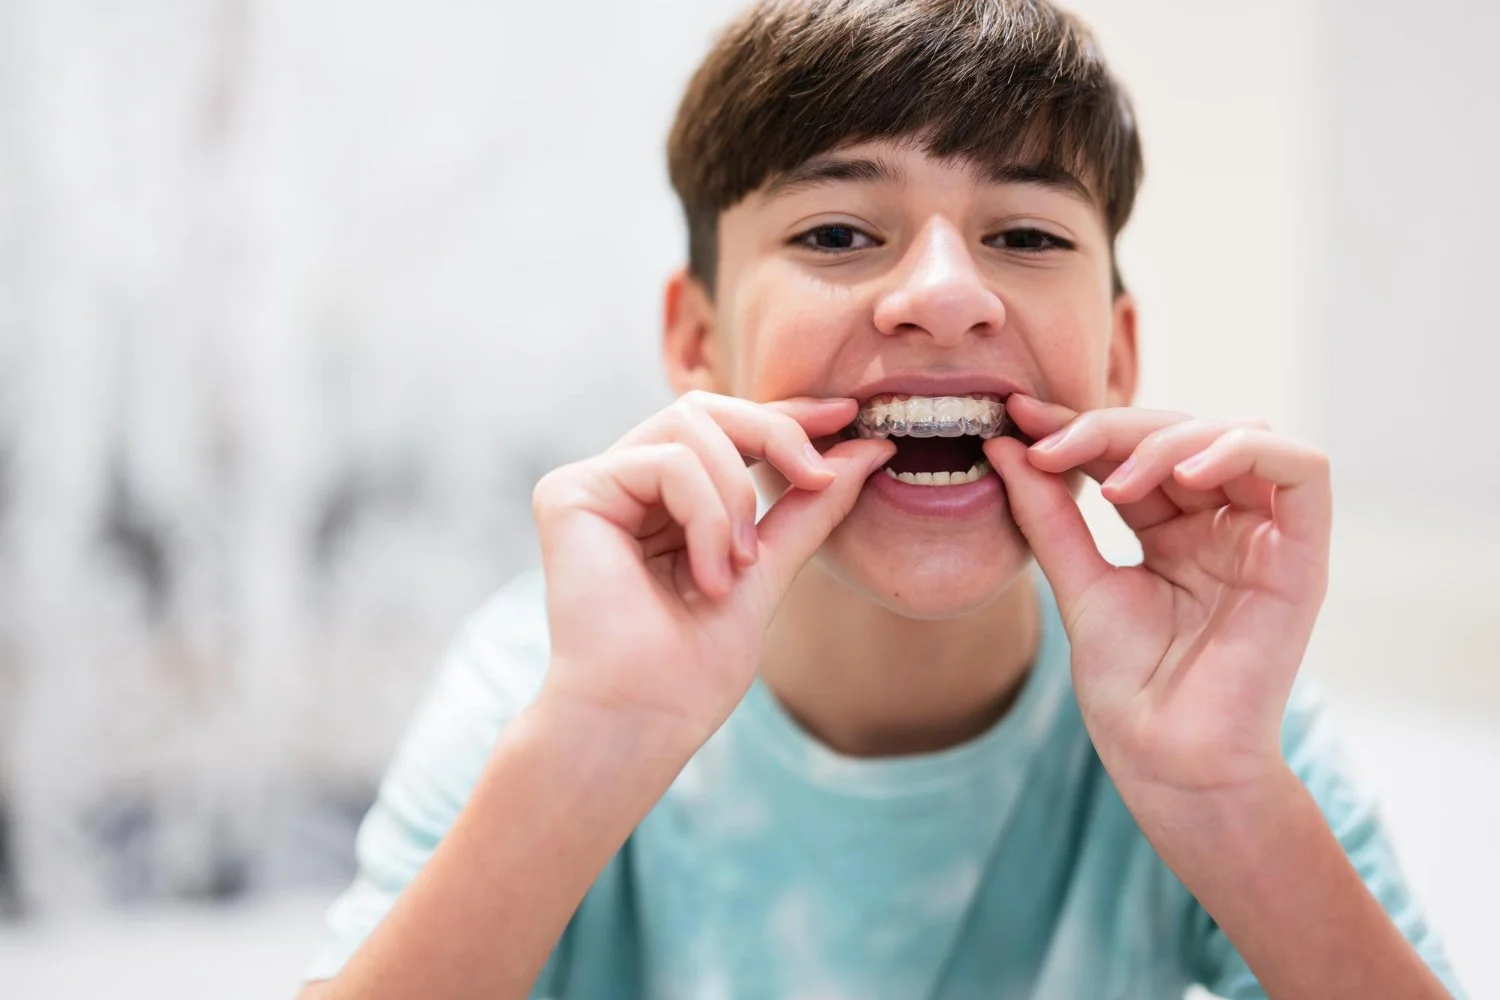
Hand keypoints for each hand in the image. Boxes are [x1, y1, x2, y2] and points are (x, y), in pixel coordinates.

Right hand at [531, 391, 894, 745]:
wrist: (645, 717)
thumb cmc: (692, 669)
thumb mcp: (769, 570)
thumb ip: (809, 508)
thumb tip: (868, 449)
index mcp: (663, 502)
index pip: (725, 431)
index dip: (784, 416)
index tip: (848, 417)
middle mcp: (624, 485)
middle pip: (705, 408)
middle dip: (774, 432)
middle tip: (816, 477)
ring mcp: (594, 485)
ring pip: (689, 425)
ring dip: (735, 496)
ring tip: (739, 567)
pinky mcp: (569, 493)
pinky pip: (666, 462)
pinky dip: (705, 515)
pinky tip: (707, 575)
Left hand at [984, 396, 1331, 793]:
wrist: (1165, 762)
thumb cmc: (1128, 688)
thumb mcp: (1076, 583)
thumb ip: (1047, 514)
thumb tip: (1003, 443)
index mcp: (1170, 529)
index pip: (1131, 449)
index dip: (1079, 425)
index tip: (1017, 420)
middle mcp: (1219, 524)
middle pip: (1181, 431)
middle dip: (1112, 427)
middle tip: (1051, 446)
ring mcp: (1262, 537)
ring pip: (1237, 435)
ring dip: (1170, 439)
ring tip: (1115, 481)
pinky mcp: (1302, 556)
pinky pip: (1302, 470)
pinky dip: (1243, 451)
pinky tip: (1184, 475)